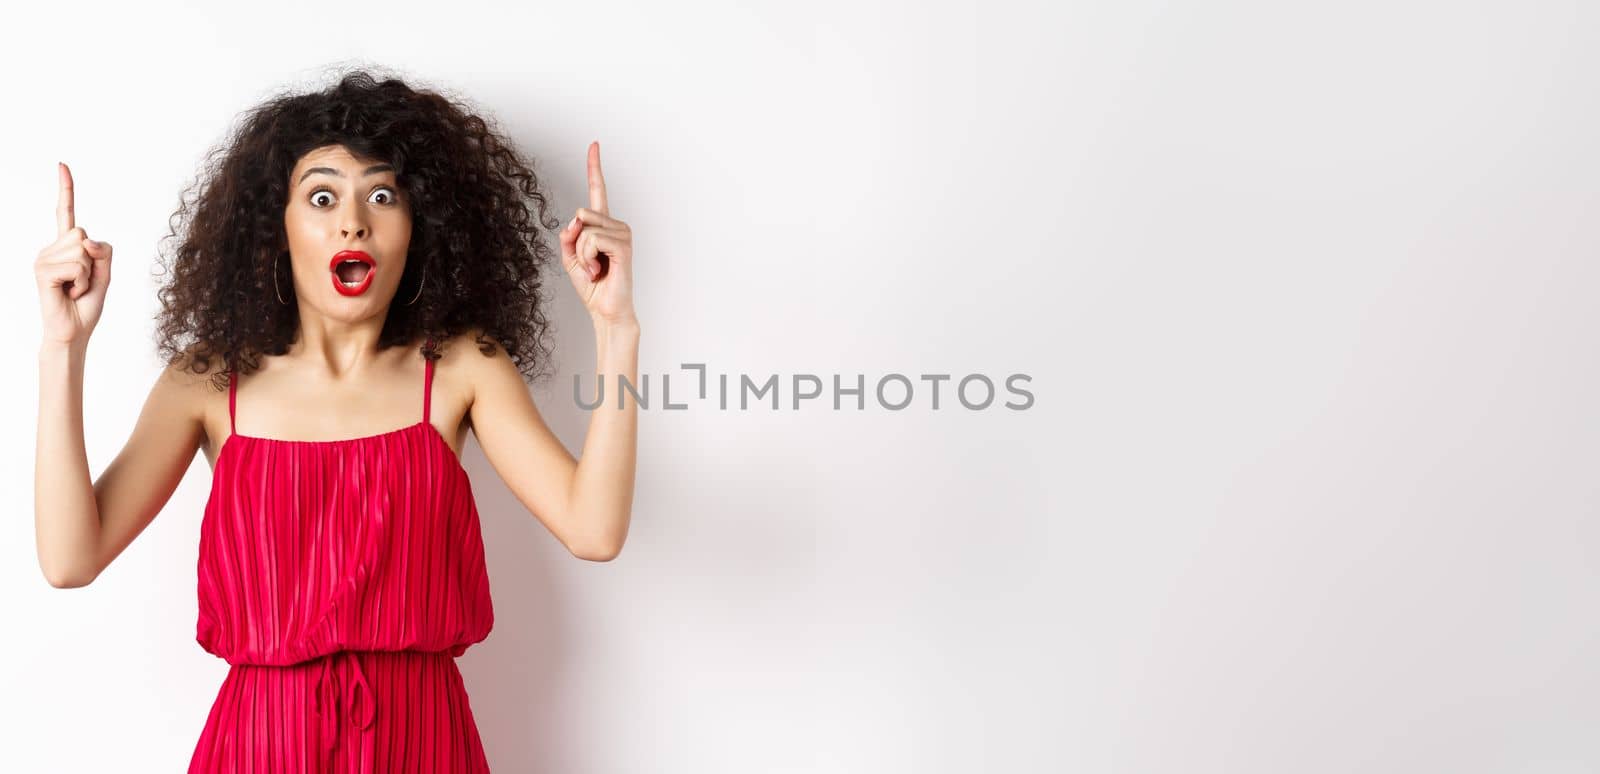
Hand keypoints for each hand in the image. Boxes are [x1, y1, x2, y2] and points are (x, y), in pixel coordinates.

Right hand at [34, 163, 112, 346]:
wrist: (73, 331)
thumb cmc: (86, 304)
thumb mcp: (105, 274)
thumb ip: (103, 251)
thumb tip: (86, 239)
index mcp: (66, 246)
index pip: (65, 213)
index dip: (66, 190)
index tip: (62, 165)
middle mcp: (51, 248)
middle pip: (84, 234)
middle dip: (94, 261)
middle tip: (82, 282)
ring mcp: (44, 258)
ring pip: (82, 250)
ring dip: (88, 275)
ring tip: (74, 288)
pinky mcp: (42, 270)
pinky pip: (77, 266)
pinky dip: (82, 283)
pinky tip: (69, 293)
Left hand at [559, 141, 635, 326]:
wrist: (605, 310)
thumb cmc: (592, 286)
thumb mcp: (570, 256)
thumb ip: (568, 235)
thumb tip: (576, 220)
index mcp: (603, 225)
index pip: (598, 190)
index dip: (594, 167)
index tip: (594, 144)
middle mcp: (616, 225)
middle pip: (581, 214)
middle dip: (576, 241)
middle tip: (588, 263)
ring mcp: (622, 233)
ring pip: (585, 228)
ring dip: (582, 253)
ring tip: (595, 269)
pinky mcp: (624, 245)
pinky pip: (592, 239)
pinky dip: (588, 257)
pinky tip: (598, 271)